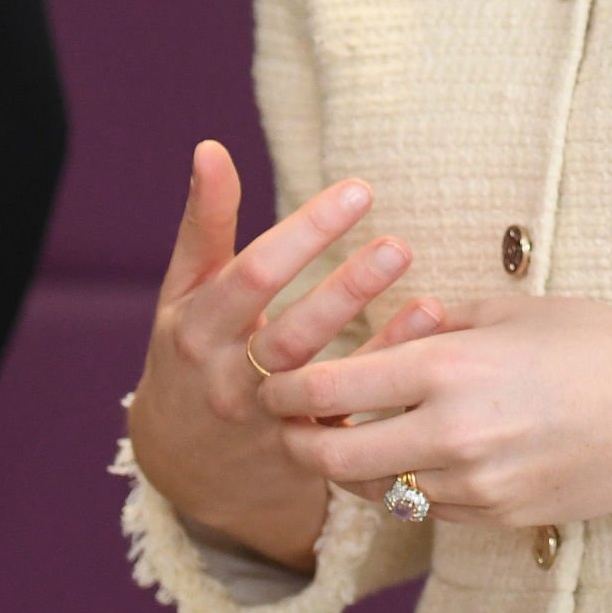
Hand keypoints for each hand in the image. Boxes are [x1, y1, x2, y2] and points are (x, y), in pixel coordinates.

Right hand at [123, 141, 428, 567]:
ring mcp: (268, 422)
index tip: (358, 191)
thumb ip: (203, 224)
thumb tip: (211, 147)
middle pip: (292, 334)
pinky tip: (429, 326)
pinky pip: (353, 415)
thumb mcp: (182, 292)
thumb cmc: (187, 353)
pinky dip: (389, 372)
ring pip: (325, 381)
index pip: (253, 276)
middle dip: (347, 289)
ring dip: (378, 335)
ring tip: (421, 285)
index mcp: (198, 329)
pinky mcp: (303, 453)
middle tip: (399, 243)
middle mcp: (229, 378)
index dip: (305, 234)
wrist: (183, 465)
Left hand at [256, 296, 611, 528]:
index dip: (287, 392)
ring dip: (357, 471)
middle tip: (291, 431)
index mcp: (449, 367)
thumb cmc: (596, 340)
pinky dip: (415, 487)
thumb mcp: (509, 310)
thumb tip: (390, 324)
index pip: (332, 390)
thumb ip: (438, 321)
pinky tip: (425, 458)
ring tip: (355, 441)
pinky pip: (434, 510)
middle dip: (300, 447)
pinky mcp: (503, 517)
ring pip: (382, 492)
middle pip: (335, 460)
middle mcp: (454, 432)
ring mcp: (479, 484)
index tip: (274, 386)